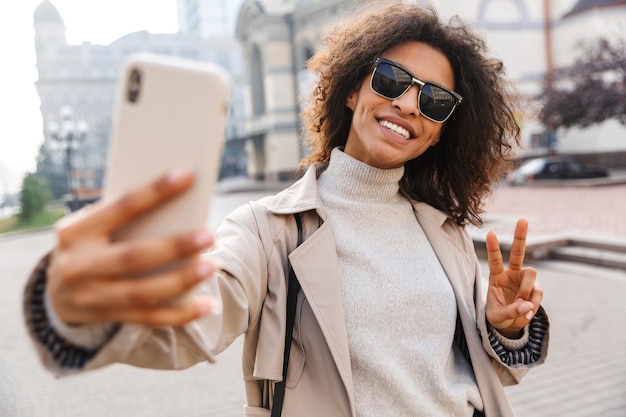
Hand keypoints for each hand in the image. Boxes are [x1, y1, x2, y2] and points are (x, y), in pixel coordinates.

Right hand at [47, 169, 217, 327]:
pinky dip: (180, 315)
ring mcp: (91, 297)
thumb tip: (178, 203)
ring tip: (211, 267)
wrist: (55, 293)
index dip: (155, 191)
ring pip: (142, 292)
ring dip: (181, 281)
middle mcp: (78, 266)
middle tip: (209, 236)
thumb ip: (122, 217)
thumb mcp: (91, 226)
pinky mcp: (107, 317)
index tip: (188, 175)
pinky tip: (206, 305)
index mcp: (75, 232)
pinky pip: (149, 319)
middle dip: (174, 246)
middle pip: (133, 257)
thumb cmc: (89, 245)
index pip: (121, 207)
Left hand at [485, 218, 542, 337]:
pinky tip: (527, 313)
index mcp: (496, 276)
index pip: (494, 260)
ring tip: (522, 307)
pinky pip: (538, 292)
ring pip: (531, 274)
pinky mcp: (535, 288)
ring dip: (527, 289)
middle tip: (523, 219)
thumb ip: (511, 311)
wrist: (509, 323)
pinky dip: (534, 304)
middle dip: (520, 236)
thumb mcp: (498, 317)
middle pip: (518, 252)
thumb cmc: (498, 316)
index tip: (490, 232)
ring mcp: (525, 280)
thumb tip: (527, 305)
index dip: (493, 247)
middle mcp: (511, 273)